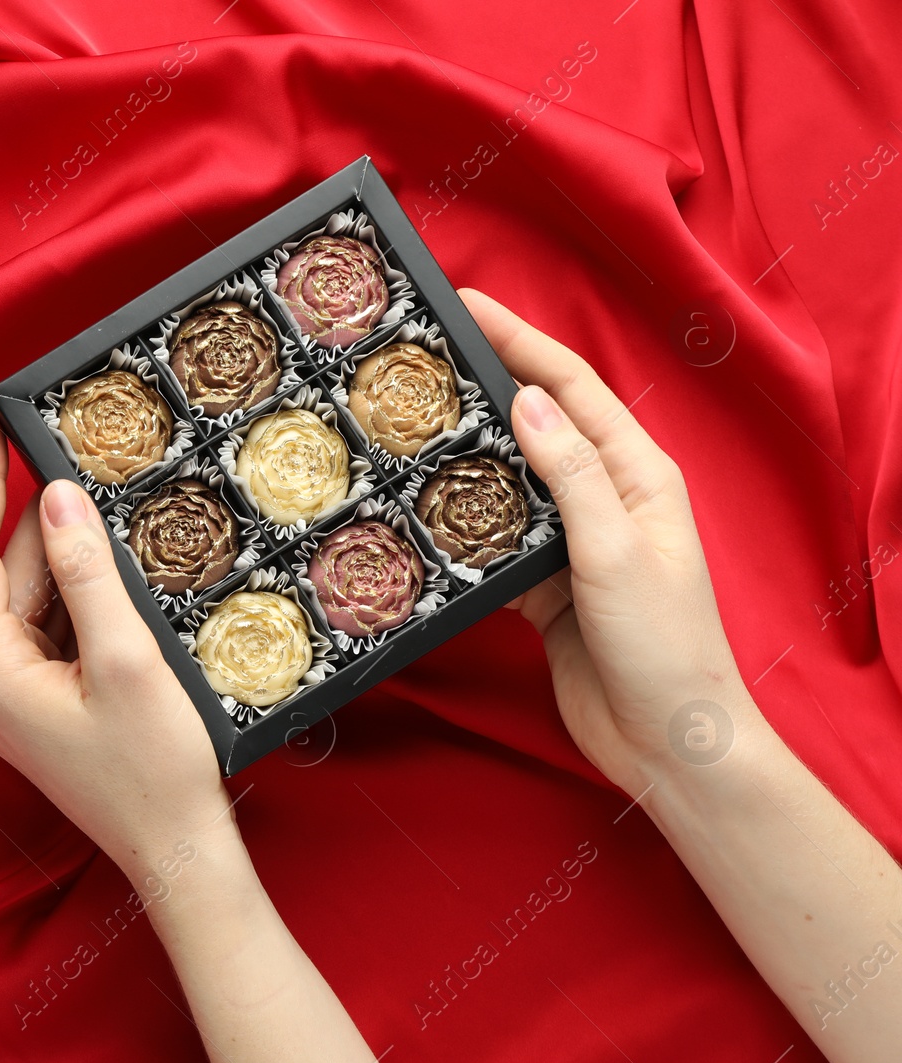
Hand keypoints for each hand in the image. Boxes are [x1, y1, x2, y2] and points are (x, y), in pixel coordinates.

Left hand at [0, 405, 233, 882]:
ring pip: (34, 597)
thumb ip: (87, 573)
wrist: (177, 852)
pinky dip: (81, 594)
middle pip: (4, 570)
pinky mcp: (45, 702)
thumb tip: (57, 496)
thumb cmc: (153, 768)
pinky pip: (55, 628)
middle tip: (81, 450)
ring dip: (69, 554)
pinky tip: (121, 569)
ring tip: (116, 506)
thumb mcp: (126, 658)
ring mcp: (16, 693)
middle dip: (41, 514)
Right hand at [460, 288, 759, 795]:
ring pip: (508, 482)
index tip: (467, 306)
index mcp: (636, 472)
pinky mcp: (543, 587)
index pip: (570, 387)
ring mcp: (572, 542)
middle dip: (483, 387)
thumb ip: (570, 475)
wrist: (668, 743)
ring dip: (465, 457)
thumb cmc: (664, 646)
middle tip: (421, 362)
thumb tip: (525, 401)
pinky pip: (494, 541)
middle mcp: (604, 497)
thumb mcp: (616, 551)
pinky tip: (423, 514)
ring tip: (407, 428)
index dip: (520, 340)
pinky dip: (461, 527)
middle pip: (535, 424)